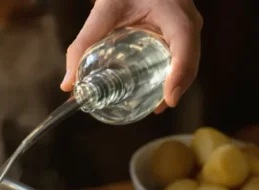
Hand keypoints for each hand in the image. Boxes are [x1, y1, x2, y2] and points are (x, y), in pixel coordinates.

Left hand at [60, 0, 202, 110]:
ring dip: (173, 85)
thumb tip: (68, 85)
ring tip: (153, 106)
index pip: (184, 44)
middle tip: (156, 108)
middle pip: (190, 60)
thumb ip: (83, 44)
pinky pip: (180, 59)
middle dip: (176, 87)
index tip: (168, 98)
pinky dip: (170, 76)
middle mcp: (187, 22)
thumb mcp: (103, 11)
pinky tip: (153, 92)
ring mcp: (186, 30)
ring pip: (188, 62)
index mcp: (174, 13)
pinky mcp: (179, 36)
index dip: (180, 73)